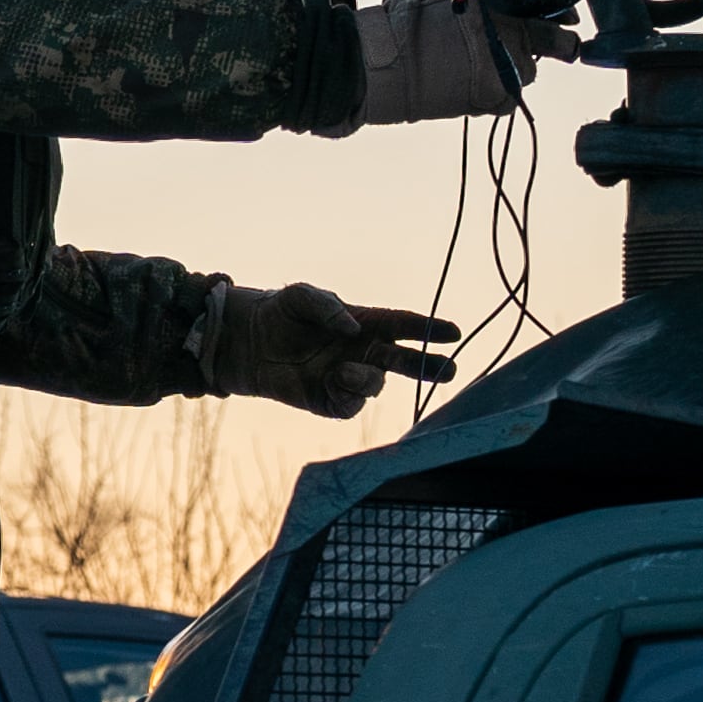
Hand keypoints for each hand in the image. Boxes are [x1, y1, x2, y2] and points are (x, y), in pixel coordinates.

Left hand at [208, 281, 462, 417]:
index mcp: (367, 323)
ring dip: (365, 379)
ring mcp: (349, 377)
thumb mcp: (300, 296)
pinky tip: (332, 381)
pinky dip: (347, 395)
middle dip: (429, 366)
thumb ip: (327, 306)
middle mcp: (364, 352)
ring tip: (341, 370)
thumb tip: (352, 329)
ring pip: (375, 385)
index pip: (405, 326)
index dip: (429, 329)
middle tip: (450, 369)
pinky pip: (350, 405)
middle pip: (405, 362)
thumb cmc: (280, 313)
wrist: (249, 342)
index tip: (453, 331)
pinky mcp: (330, 400)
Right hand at [353, 0, 561, 123]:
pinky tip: (466, 88)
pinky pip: (508, 98)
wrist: (390, 64)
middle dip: (522, 51)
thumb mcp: (457, 5)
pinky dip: (494, 95)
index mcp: (501, 10)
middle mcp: (512, 40)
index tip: (570, 26)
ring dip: (506, 73)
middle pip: (538, 49)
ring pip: (523, 75)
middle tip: (493, 52)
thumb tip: (512, 21)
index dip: (563, 21)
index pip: (549, 17)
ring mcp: (508, 70)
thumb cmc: (412, 31)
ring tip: (469, 70)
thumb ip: (491, 13)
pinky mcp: (498, 99)